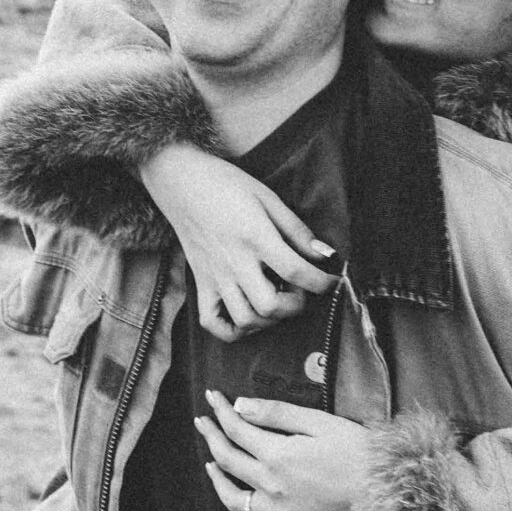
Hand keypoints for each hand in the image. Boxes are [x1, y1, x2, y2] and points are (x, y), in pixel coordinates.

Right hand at [139, 147, 336, 340]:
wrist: (180, 181)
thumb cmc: (226, 184)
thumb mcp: (268, 197)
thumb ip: (296, 229)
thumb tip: (325, 254)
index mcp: (255, 237)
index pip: (295, 271)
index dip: (321, 282)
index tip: (331, 280)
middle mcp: (234, 262)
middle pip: (270, 306)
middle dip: (295, 306)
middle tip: (300, 290)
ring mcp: (215, 276)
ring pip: (245, 320)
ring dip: (269, 319)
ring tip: (276, 300)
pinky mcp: (200, 283)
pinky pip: (213, 322)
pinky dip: (233, 330)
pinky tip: (249, 315)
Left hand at [197, 392, 368, 510]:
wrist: (391, 492)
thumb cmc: (360, 452)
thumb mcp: (320, 421)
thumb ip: (276, 414)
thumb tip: (240, 406)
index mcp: (277, 455)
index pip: (236, 429)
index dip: (221, 411)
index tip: (212, 397)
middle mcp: (272, 486)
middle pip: (229, 460)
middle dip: (212, 436)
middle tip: (202, 421)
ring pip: (235, 500)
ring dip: (218, 480)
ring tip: (211, 466)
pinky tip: (243, 509)